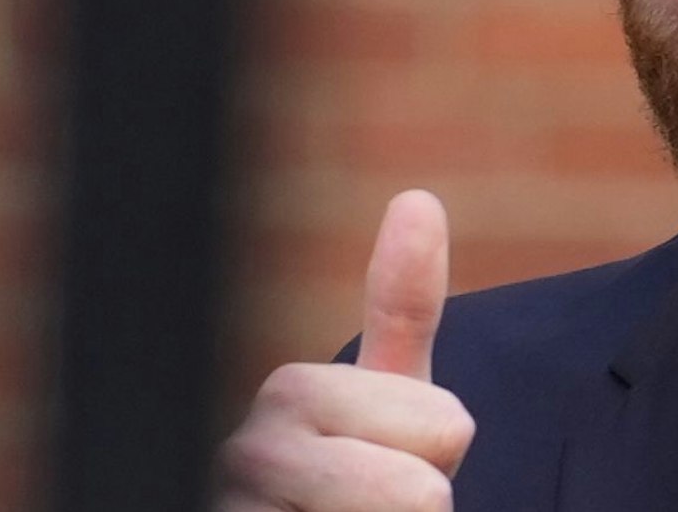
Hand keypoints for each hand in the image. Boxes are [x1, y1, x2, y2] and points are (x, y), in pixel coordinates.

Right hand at [216, 190, 476, 510]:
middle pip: (418, 494)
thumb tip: (416, 197)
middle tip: (361, 511)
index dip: (441, 457)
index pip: (446, 430)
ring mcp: (230, 507)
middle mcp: (241, 453)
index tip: (385, 459)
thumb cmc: (349, 483)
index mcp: (290, 392)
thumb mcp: (390, 403)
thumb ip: (403, 312)